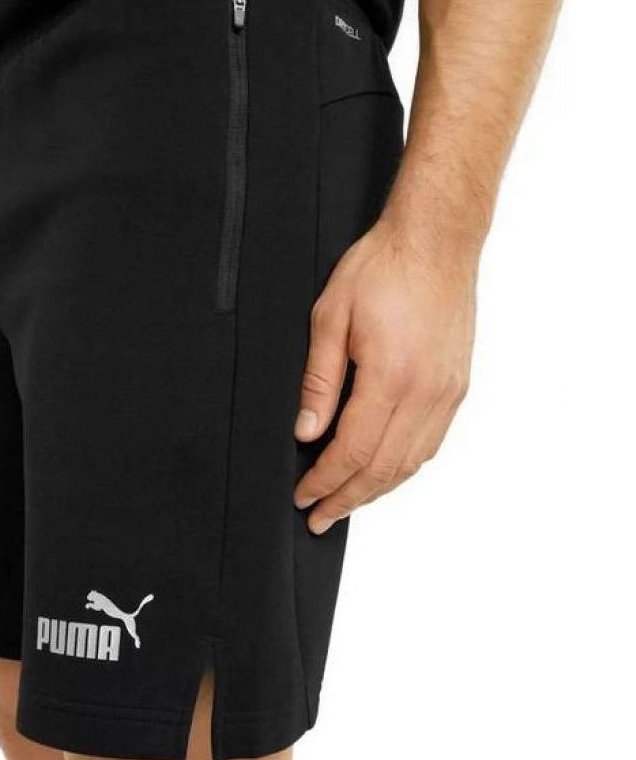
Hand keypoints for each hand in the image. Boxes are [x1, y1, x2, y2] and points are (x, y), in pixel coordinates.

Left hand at [294, 221, 477, 533]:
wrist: (435, 242)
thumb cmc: (381, 270)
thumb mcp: (330, 318)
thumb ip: (319, 381)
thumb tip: (306, 432)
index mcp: (391, 377)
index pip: (353, 451)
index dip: (325, 480)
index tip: (303, 496)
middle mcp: (426, 393)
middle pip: (384, 468)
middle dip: (347, 498)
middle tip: (320, 518)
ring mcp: (447, 392)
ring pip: (411, 463)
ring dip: (376, 490)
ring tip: (347, 503)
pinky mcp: (457, 386)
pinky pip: (430, 443)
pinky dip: (403, 468)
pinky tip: (384, 473)